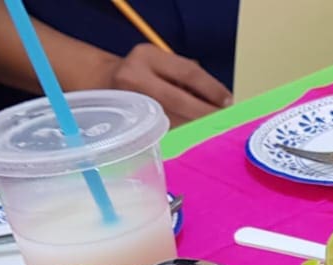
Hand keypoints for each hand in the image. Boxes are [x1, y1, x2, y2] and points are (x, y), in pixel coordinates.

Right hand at [109, 44, 231, 124]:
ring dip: (196, 128)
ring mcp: (128, 102)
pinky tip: (195, 139)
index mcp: (148, 56)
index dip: (212, 89)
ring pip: (171, 120)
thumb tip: (222, 101)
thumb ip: (187, 78)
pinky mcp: (127, 122)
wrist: (103, 82)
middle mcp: (134, 76)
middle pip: (179, 99)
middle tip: (226, 123)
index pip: (188, 73)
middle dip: (206, 113)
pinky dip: (181, 136)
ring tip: (215, 132)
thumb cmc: (144, 74)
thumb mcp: (162, 63)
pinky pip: (160, 132)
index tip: (230, 103)